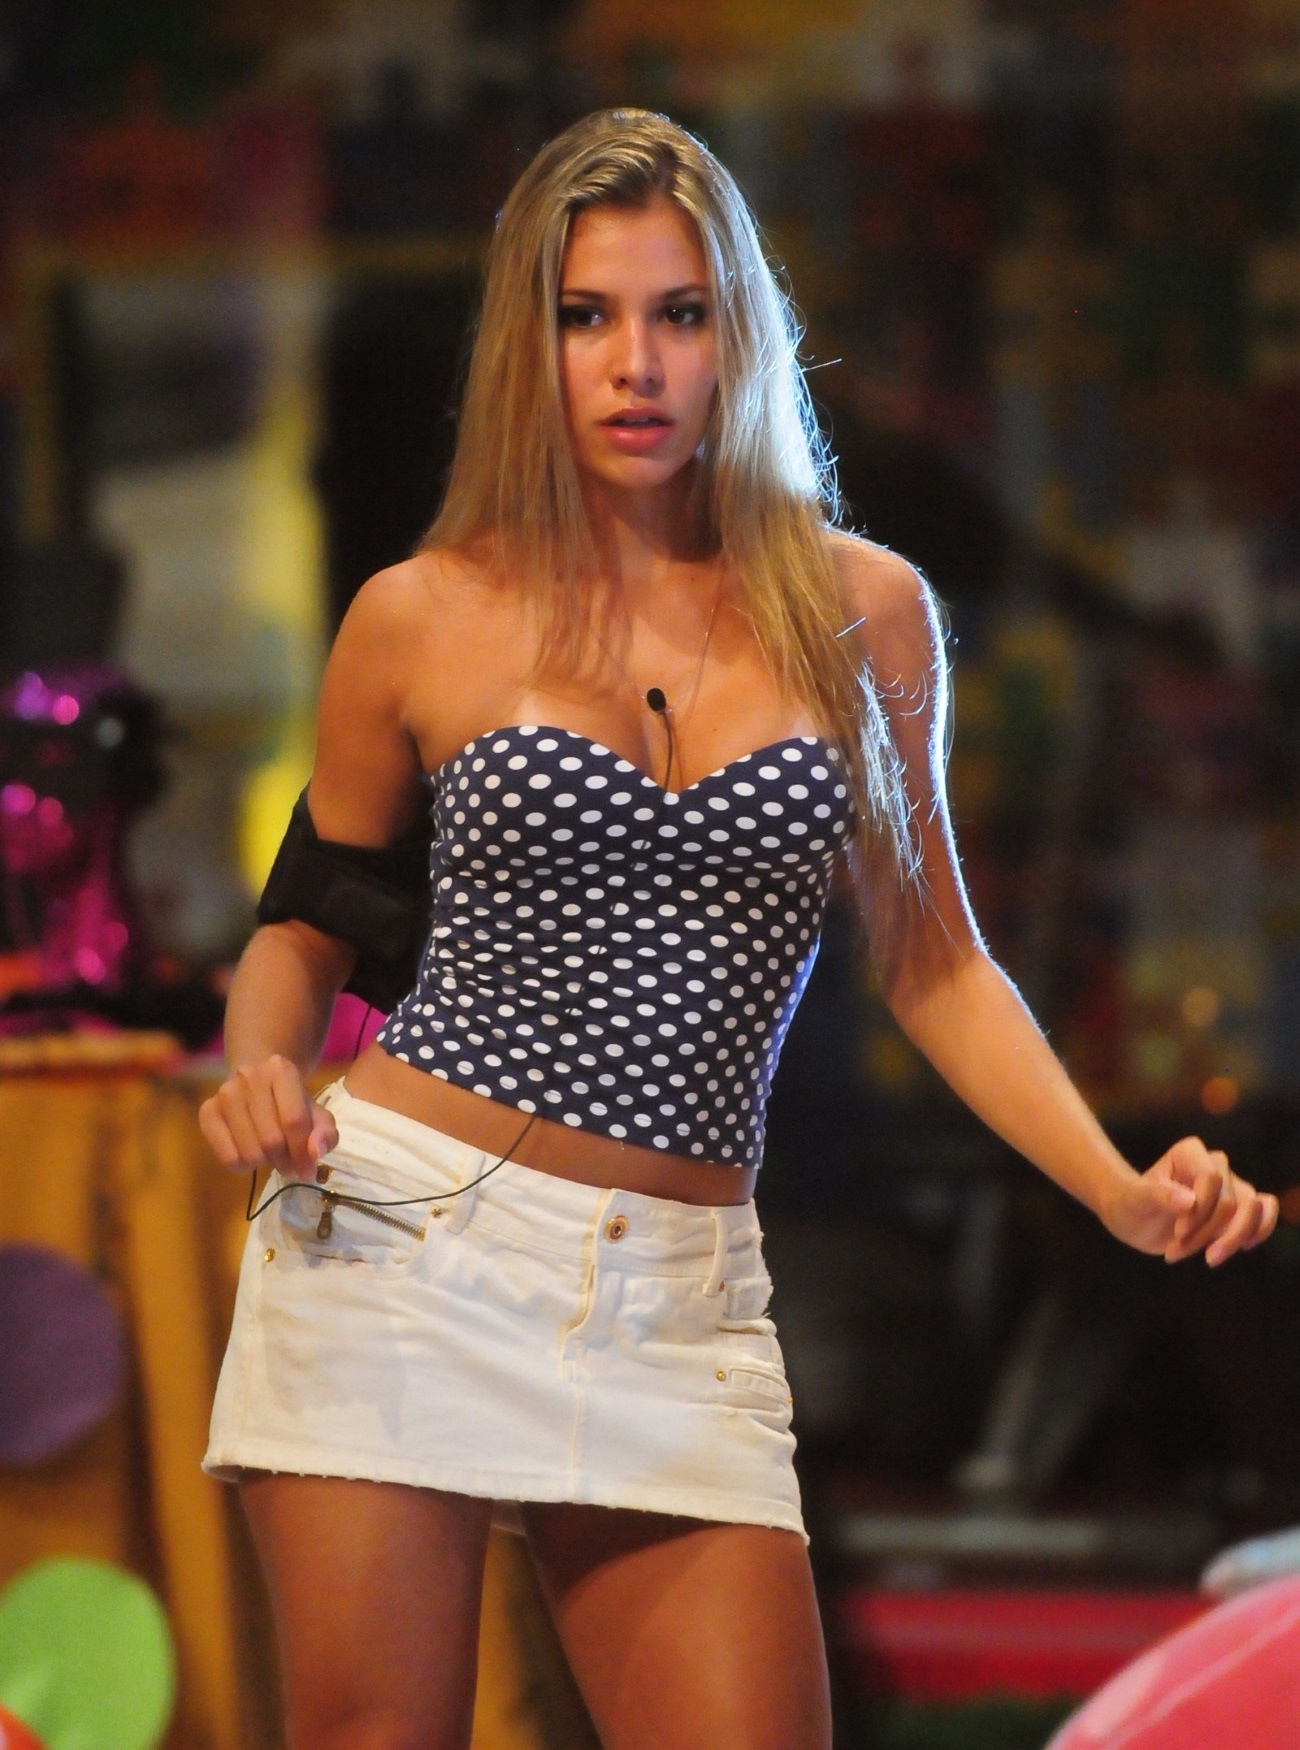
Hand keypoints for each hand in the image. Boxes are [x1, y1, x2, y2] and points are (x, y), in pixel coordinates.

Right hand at [199, 1054, 338, 1180]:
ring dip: (264, 1163)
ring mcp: (224, 1093)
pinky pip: (226, 1157)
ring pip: (249, 1152)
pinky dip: (242, 1166)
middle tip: (288, 1161)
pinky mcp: (206, 1111)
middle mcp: (249, 1076)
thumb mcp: (317, 1115)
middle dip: (285, 1160)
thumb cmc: (291, 1103)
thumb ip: (325, 1134)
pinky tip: (249, 1153)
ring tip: (269, 1153)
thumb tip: (315, 1153)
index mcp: (281, 1070)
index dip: (303, 1153)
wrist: (256, 1083)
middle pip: (271, 1140)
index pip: (294, 1121)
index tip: (308, 1171)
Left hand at [1103, 1136, 1278, 1265]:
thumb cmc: (1133, 1204)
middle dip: (1206, 1232)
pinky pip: (1265, 1214)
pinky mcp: (1239, 1207)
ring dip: (1231, 1240)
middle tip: (1176, 1251)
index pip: (1212, 1178)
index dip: (1200, 1210)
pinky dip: (1259, 1232)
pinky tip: (1242, 1248)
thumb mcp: (1136, 1201)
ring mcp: (1231, 1184)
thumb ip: (1160, 1196)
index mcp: (1189, 1153)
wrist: (1136, 1218)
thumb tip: (1189, 1201)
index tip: (1177, 1232)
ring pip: (1252, 1210)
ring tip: (1208, 1259)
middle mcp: (1215, 1164)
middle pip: (1231, 1201)